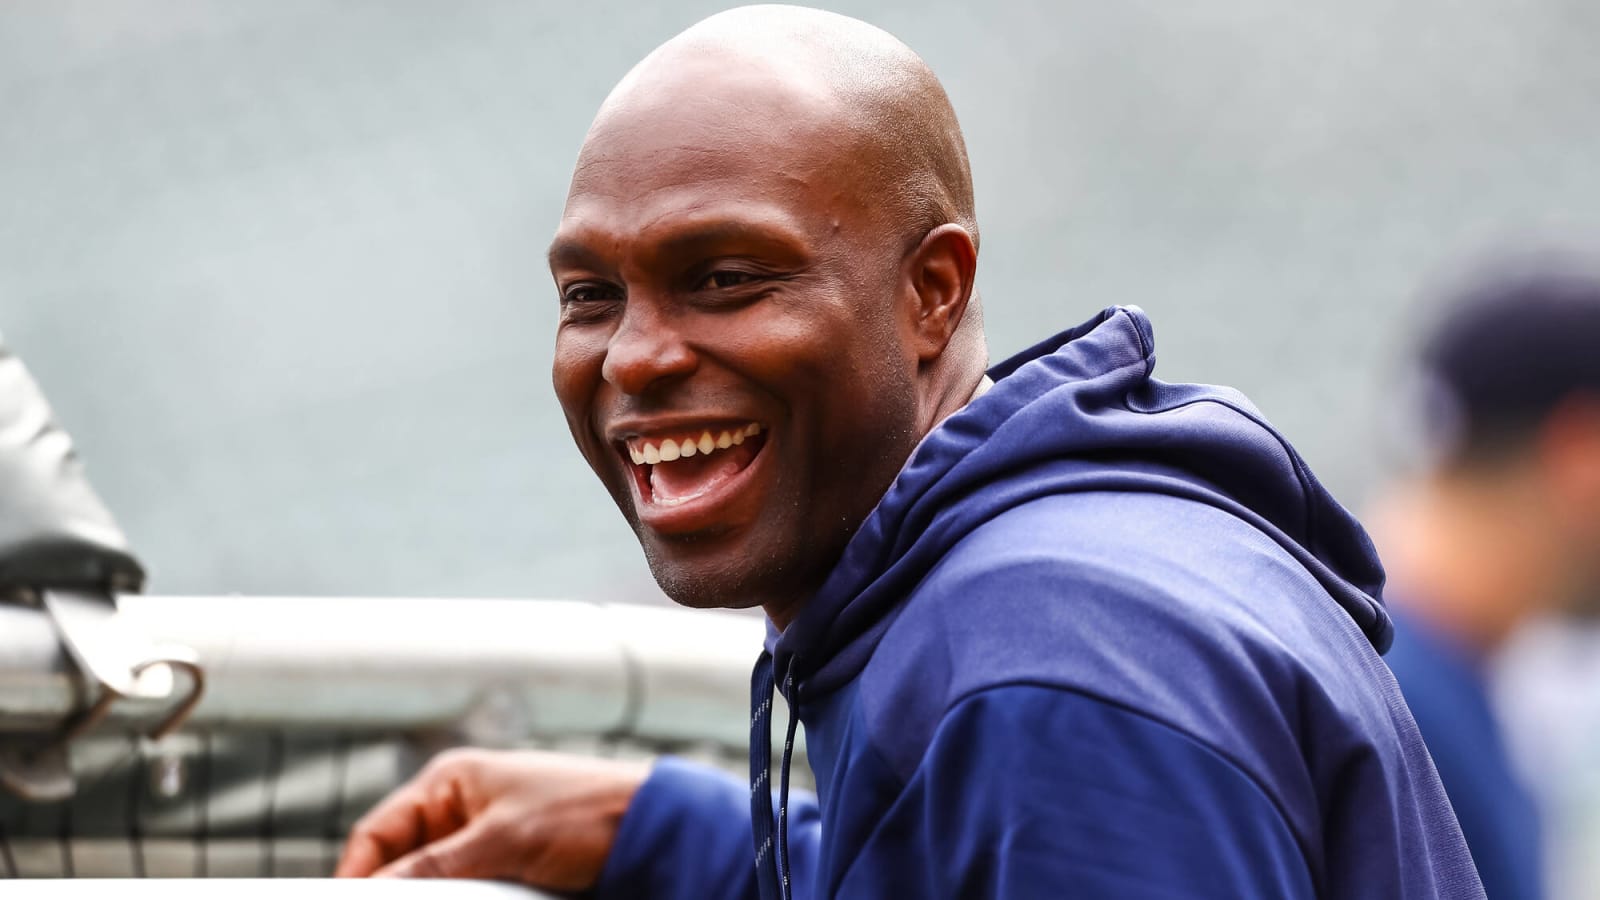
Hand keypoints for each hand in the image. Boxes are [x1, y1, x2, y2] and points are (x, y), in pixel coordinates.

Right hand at [335, 747, 650, 889]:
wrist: (650, 828)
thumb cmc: (586, 811)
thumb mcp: (504, 841)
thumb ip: (437, 865)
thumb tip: (380, 888)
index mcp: (451, 782)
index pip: (378, 831)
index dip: (357, 872)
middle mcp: (461, 808)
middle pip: (401, 862)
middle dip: (394, 890)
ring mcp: (483, 839)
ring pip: (433, 882)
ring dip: (432, 898)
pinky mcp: (507, 867)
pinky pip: (466, 890)